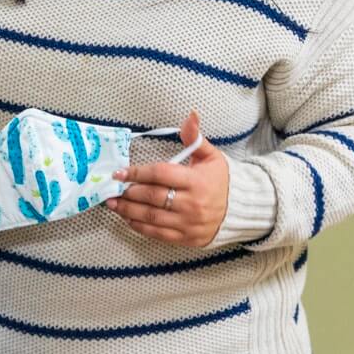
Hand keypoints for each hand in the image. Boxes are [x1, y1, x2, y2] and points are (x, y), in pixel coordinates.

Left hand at [104, 112, 229, 245]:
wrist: (240, 210)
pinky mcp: (185, 238)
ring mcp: (188, 223)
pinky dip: (140, 226)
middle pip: (152, 197)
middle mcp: (192, 204)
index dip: (137, 173)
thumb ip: (195, 138)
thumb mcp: (211, 156)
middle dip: (129, 192)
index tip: (120, 173)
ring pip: (151, 217)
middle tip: (114, 189)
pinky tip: (128, 218)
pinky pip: (157, 233)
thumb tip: (190, 115)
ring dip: (128, 210)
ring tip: (114, 203)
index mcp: (196, 181)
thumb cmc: (220, 180)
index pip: (160, 174)